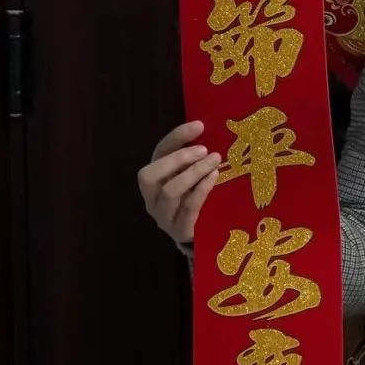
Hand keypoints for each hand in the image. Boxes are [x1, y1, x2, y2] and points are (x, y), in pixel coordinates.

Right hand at [137, 120, 220, 245]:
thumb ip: (196, 159)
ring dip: (194, 172)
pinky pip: (188, 207)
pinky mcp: (179, 231)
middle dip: (179, 158)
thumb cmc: (200, 201)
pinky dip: (202, 189)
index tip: (199, 125)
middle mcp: (151, 198)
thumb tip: (212, 132)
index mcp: (154, 180)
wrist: (204, 239)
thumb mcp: (195, 177)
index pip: (158, 153)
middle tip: (205, 150)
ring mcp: (163, 217)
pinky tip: (214, 177)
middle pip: (150, 174)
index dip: (176, 137)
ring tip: (214, 161)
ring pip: (170, 191)